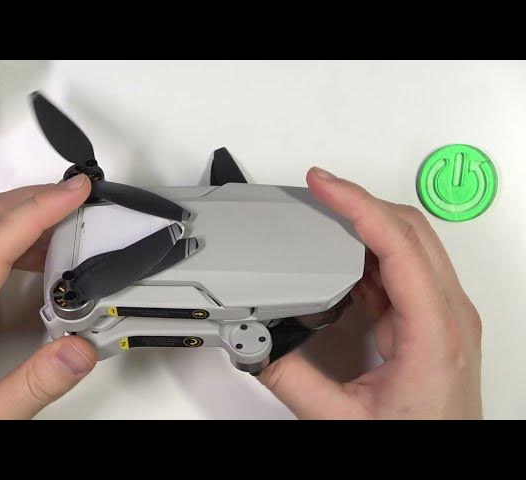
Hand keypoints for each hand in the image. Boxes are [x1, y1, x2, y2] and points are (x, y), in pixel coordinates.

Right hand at [260, 167, 481, 418]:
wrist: (447, 458)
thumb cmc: (421, 439)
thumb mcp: (343, 419)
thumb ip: (293, 380)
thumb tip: (259, 345)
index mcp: (434, 331)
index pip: (398, 244)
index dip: (358, 205)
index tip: (325, 184)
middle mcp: (447, 314)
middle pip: (410, 230)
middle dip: (361, 201)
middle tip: (320, 187)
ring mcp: (442, 315)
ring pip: (409, 243)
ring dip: (366, 223)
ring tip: (324, 213)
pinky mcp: (430, 320)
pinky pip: (402, 269)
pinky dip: (369, 253)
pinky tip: (340, 255)